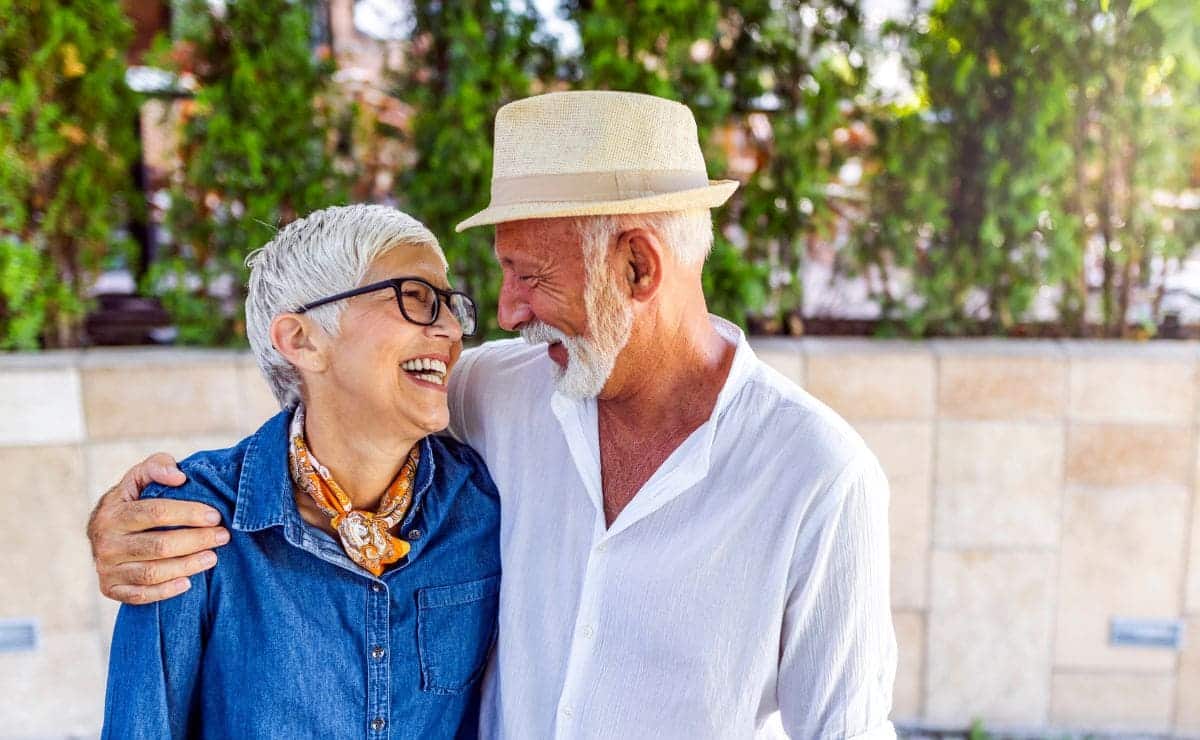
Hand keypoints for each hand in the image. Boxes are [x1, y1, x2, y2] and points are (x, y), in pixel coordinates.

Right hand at [88, 453, 229, 604]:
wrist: (103, 530)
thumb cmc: (132, 500)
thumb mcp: (139, 477)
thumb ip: (158, 466)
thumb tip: (179, 477)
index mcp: (113, 513)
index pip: (155, 513)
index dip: (189, 514)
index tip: (215, 516)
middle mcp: (105, 542)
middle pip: (158, 545)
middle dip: (196, 541)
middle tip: (222, 537)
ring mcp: (106, 568)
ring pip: (151, 572)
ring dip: (187, 566)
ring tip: (212, 558)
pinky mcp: (109, 588)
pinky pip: (140, 595)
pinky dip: (165, 591)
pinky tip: (188, 583)